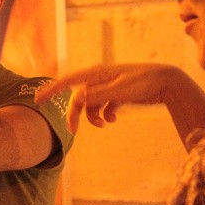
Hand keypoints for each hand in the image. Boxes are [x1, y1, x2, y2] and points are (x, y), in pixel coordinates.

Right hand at [35, 63, 185, 131]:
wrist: (167, 81)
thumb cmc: (143, 82)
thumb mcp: (118, 90)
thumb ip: (96, 95)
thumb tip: (76, 99)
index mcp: (97, 73)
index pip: (68, 81)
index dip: (51, 90)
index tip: (37, 100)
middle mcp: (100, 79)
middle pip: (79, 98)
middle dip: (76, 114)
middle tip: (73, 131)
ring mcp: (108, 87)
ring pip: (91, 105)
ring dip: (93, 117)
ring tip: (104, 124)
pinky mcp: (117, 95)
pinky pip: (103, 107)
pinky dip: (105, 115)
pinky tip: (113, 119)